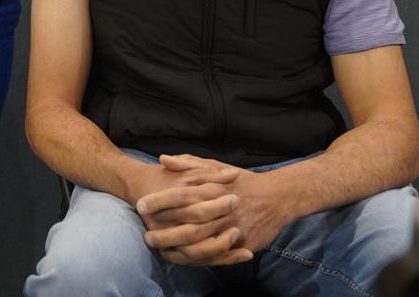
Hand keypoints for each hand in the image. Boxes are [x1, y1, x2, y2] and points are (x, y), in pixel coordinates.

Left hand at [138, 154, 287, 265]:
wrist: (277, 196)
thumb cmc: (240, 180)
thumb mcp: (215, 166)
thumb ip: (188, 163)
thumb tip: (163, 158)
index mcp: (212, 188)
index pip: (181, 194)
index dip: (159, 200)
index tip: (141, 205)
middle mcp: (221, 210)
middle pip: (188, 224)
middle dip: (164, 232)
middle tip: (145, 235)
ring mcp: (232, 229)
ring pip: (200, 244)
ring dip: (177, 249)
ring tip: (160, 249)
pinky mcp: (242, 244)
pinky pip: (217, 256)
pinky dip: (198, 259)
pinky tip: (182, 258)